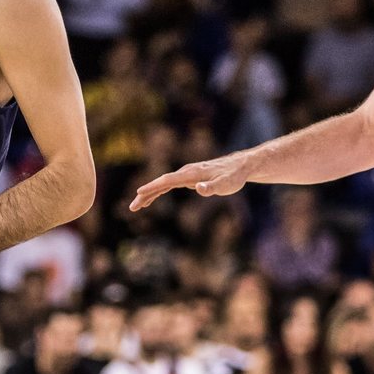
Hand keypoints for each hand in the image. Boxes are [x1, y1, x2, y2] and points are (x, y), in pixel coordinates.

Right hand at [129, 156, 248, 211]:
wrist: (240, 166)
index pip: (168, 180)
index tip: (139, 193)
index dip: (153, 187)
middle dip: (146, 194)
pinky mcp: (188, 178)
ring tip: (136, 206)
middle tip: (133, 207)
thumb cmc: (233, 177)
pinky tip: (150, 199)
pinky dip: (158, 191)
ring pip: (163, 184)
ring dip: (149, 194)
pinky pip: (168, 185)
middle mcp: (186, 172)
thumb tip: (198, 188)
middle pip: (161, 183)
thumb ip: (211, 187)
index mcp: (191, 174)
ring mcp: (186, 175)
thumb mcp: (226, 185)